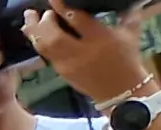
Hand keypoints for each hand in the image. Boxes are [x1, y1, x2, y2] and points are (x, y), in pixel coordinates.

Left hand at [31, 0, 152, 100]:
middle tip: (44, 11)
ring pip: (44, 47)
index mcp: (101, 39)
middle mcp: (81, 52)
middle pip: (54, 37)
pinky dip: (38, 42)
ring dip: (34, 30)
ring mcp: (68, 64)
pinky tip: (33, 33)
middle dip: (44, 21)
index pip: (78, 20)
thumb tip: (131, 2)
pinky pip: (45, 55)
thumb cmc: (127, 59)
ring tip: (29, 17)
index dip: (63, 8)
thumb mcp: (131, 35)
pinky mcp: (61, 72)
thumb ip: (128, 16)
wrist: (121, 91)